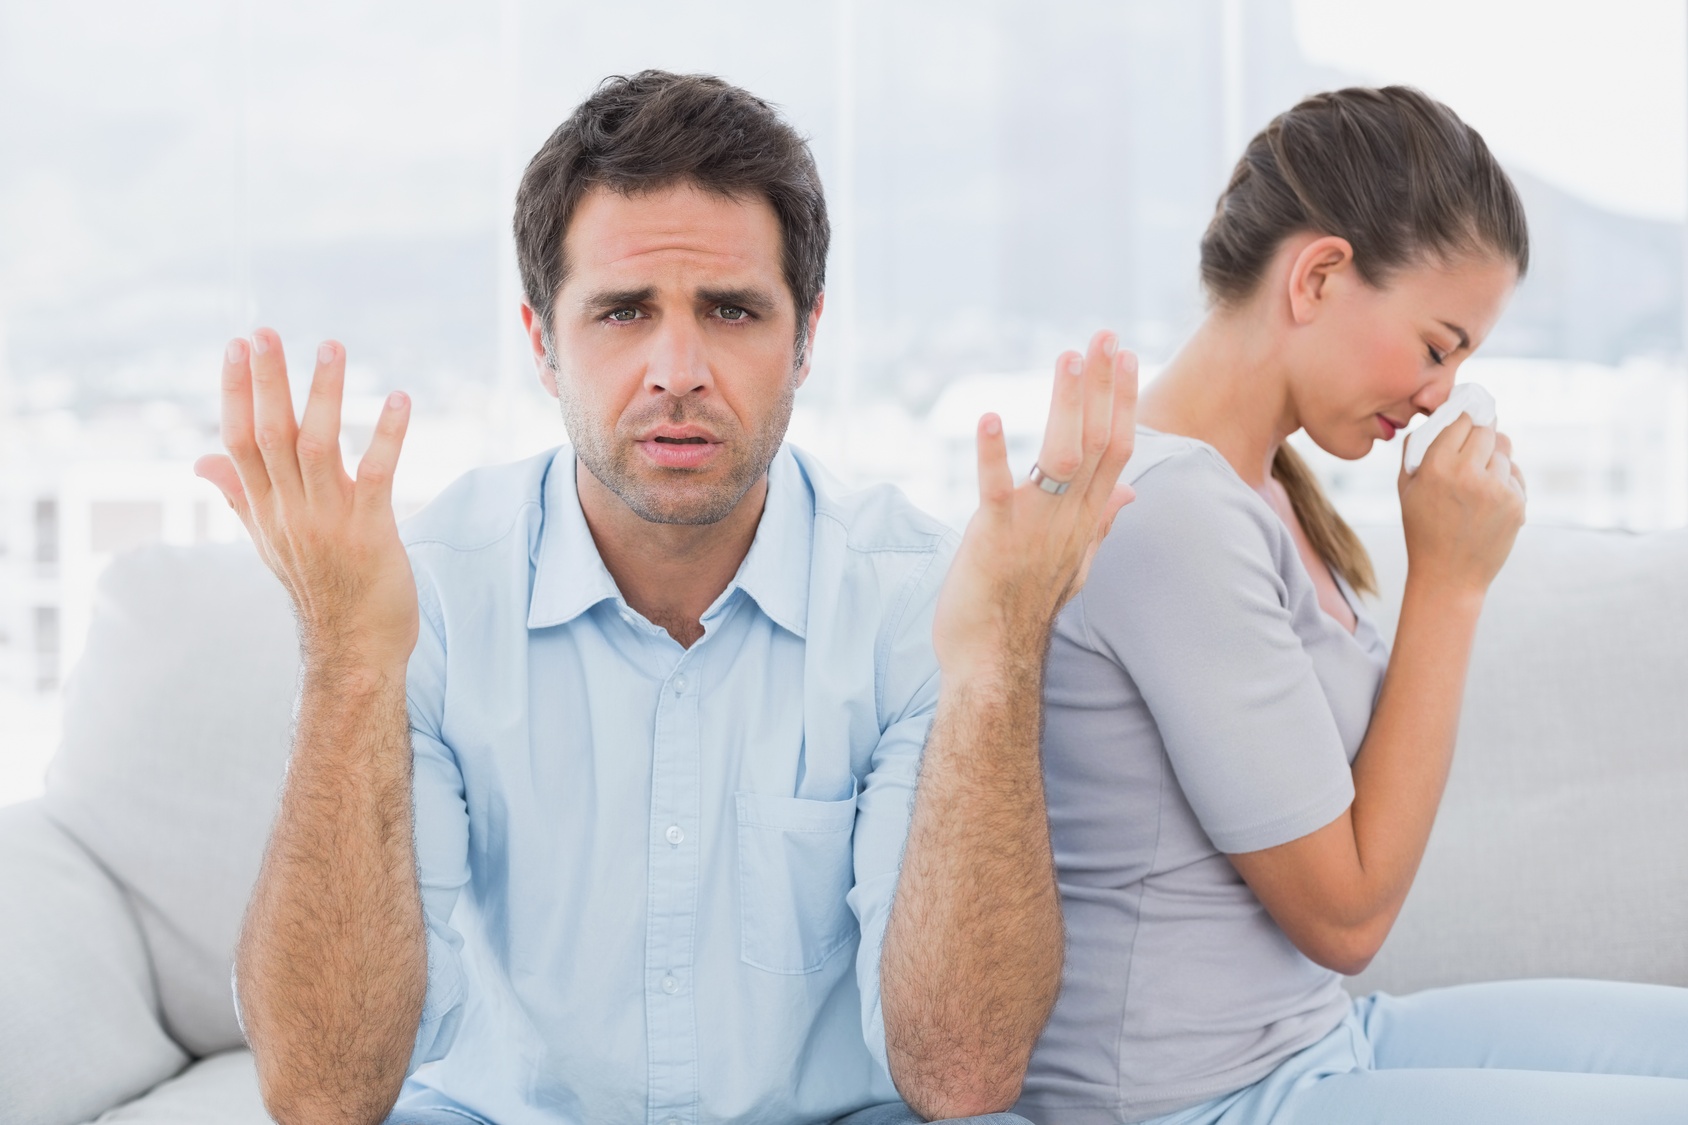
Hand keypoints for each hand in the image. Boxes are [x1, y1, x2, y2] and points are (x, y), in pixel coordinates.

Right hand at [194, 329, 417, 675]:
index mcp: (265, 510)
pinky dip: (386, 436)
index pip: (238, 441)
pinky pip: (377, 476)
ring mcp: (328, 523)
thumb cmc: (321, 591)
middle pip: (270, 436)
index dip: (235, 392)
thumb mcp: (271, 543)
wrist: (356, 652)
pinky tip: (399, 399)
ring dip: (323, 395)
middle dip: (266, 381)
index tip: (235, 346)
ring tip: (331, 347)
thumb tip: (199, 462)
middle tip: (263, 332)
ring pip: (317, 447)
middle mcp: (289, 513)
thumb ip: (240, 496)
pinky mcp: (370, 534)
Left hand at [932, 330, 1137, 684]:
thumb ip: (1102, 521)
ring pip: (1062, 455)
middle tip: (1103, 336)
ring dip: (1066, 405)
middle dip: (1103, 386)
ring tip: (1068, 358)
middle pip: (1099, 442)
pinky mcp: (995, 537)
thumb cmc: (1025, 610)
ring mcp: (1035, 527)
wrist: (992, 662)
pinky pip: (997, 489)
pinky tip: (987, 418)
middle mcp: (1070, 519)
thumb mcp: (1074, 561)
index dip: (1123, 400)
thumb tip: (1129, 492)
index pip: (1118, 449)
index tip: (1125, 356)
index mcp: (1087, 520)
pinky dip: (992, 454)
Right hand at [1398, 414, 1525, 596]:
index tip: (1465, 421)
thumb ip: (1415, 450)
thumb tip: (1434, 419)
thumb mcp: (1406, 489)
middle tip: (1474, 448)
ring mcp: (1496, 489)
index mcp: (1436, 467)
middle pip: (1487, 430)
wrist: (1449, 576)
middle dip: (1481, 435)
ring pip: (1504, 452)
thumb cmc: (1423, 530)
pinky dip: (1505, 481)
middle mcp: (1468, 474)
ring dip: (1493, 459)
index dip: (1463, 420)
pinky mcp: (1516, 503)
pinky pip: (1515, 475)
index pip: (1461, 421)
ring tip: (1478, 483)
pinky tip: (1489, 501)